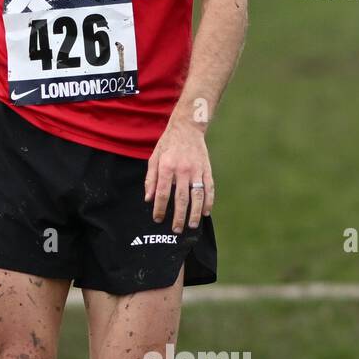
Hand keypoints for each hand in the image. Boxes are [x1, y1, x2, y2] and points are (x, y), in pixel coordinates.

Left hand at [145, 117, 214, 232]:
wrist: (187, 128)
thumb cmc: (168, 144)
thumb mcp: (154, 158)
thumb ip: (150, 179)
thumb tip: (148, 199)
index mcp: (167, 166)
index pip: (163, 193)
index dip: (160, 208)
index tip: (158, 219)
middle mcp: (183, 170)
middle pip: (181, 198)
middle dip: (179, 216)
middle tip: (176, 230)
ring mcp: (197, 170)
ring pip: (197, 195)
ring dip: (195, 212)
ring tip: (192, 225)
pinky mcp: (207, 169)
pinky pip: (209, 188)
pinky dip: (208, 201)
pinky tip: (205, 212)